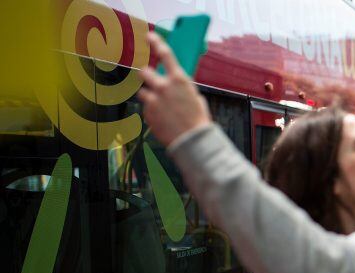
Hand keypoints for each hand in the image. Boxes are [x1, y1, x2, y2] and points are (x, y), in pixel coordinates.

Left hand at [137, 32, 211, 146]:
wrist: (192, 140)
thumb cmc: (198, 120)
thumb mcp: (195, 97)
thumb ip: (183, 87)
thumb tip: (177, 84)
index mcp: (179, 79)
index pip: (165, 54)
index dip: (156, 42)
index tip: (150, 37)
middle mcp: (164, 86)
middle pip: (144, 72)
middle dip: (147, 76)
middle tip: (152, 82)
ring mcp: (154, 99)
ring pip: (143, 91)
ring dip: (150, 97)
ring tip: (161, 108)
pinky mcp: (148, 112)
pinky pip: (146, 108)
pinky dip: (152, 112)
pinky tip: (163, 119)